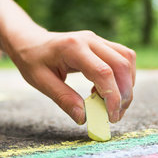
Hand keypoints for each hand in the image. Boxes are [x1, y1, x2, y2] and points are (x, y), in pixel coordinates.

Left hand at [6, 29, 135, 124]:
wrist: (30, 41)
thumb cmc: (32, 60)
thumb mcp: (40, 82)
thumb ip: (63, 99)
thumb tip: (83, 117)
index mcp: (72, 48)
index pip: (103, 72)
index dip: (112, 97)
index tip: (111, 117)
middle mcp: (90, 40)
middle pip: (122, 65)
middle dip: (125, 93)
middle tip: (115, 115)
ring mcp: (97, 39)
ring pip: (127, 59)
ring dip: (127, 84)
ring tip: (113, 104)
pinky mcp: (102, 44)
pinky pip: (123, 58)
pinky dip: (122, 77)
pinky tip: (106, 90)